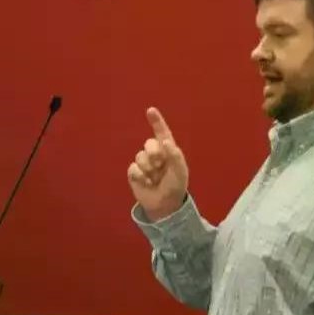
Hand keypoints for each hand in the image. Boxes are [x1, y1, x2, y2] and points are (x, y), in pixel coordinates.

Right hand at [127, 107, 189, 221]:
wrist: (164, 204)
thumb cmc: (175, 186)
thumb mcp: (180, 171)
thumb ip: (175, 155)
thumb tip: (165, 141)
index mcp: (168, 150)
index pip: (162, 132)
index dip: (156, 121)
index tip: (150, 110)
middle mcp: (155, 153)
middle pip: (149, 144)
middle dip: (154, 154)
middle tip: (160, 166)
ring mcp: (143, 163)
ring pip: (140, 156)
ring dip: (149, 169)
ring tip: (155, 179)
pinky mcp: (134, 173)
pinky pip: (133, 168)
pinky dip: (140, 176)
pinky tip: (147, 183)